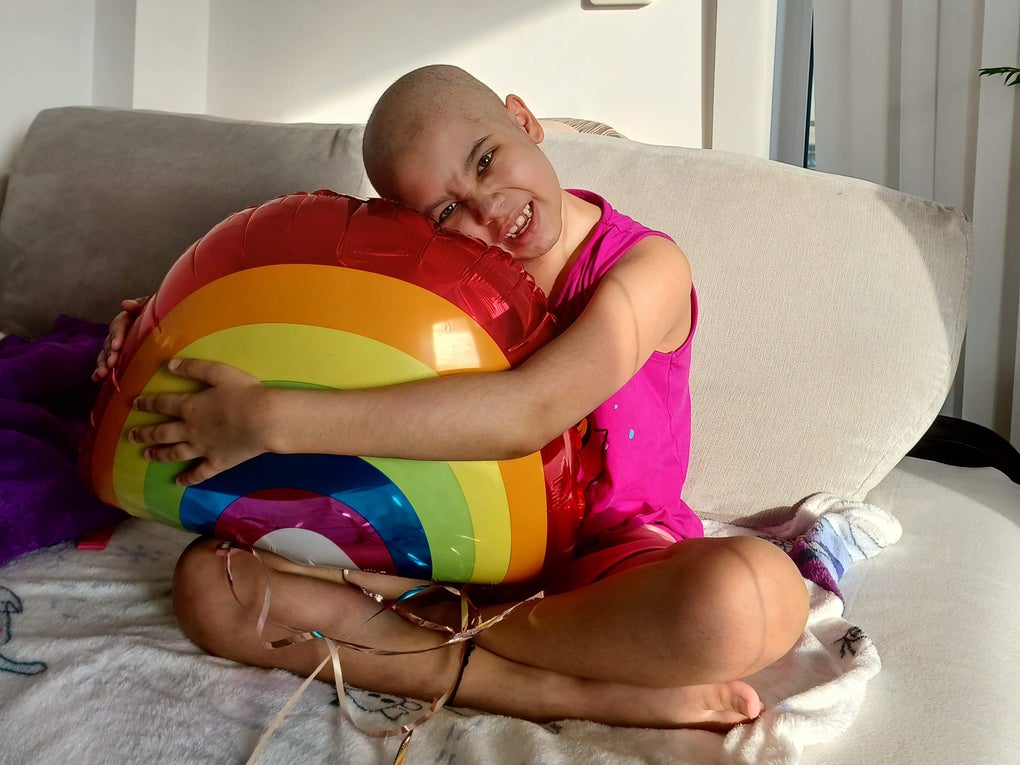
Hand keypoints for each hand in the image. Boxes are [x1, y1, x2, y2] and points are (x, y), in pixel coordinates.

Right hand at [92, 296, 149, 380]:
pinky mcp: (119, 356)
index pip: (118, 326)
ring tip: (102, 373)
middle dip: (109, 354)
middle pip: (110, 342)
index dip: (117, 335)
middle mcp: (119, 333)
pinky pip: (107, 363)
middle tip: (111, 363)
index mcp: (127, 319)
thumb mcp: (151, 305)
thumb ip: (139, 303)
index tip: (117, 346)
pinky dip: (100, 370)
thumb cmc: (157, 312)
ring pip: (106, 354)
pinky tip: (96, 378)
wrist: (167, 320)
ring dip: (103, 363)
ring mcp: (118, 345)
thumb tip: (125, 304)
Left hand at [129, 358, 268, 485]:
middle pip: (162, 432)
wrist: (264, 420)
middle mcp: (190, 429)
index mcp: (190, 406)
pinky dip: (188, 479)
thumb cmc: (245, 393)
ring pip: (174, 453)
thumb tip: (169, 364)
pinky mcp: (217, 462)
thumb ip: (194, 368)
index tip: (134, 404)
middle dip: (145, 433)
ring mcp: (202, 448)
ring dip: (159, 454)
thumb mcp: (220, 372)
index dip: (147, 403)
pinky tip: (178, 482)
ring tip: (147, 455)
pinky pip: (199, 473)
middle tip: (131, 436)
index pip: (162, 404)